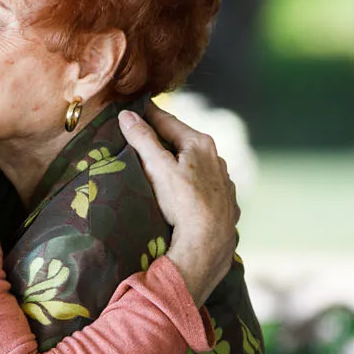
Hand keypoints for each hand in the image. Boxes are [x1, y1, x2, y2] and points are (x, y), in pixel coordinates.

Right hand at [118, 108, 239, 306]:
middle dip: (166, 139)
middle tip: (145, 135)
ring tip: (165, 166)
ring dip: (182, 162)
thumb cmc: (183, 203)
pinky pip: (207, 187)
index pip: (169, 121)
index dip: (150, 114)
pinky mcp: (226, 205)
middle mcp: (217, 160)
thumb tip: (127, 115)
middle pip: (185, 143)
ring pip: (198, 166)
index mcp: (200, 144)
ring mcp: (224, 183)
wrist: (208, 246)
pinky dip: (194, 185)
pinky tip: (187, 193)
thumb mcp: (157, 167)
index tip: (135, 107)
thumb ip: (143, 139)